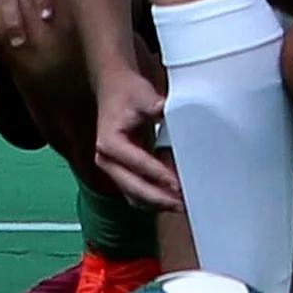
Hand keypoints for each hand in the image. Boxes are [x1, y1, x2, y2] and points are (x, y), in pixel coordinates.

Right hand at [90, 59, 182, 209]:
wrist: (115, 88)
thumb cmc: (128, 92)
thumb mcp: (143, 96)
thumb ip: (158, 108)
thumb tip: (180, 116)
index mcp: (109, 144)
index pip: (138, 164)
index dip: (160, 176)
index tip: (178, 184)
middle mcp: (107, 161)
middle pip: (135, 189)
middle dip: (161, 199)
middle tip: (185, 203)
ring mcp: (114, 170)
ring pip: (137, 197)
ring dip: (160, 203)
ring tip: (185, 205)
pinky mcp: (123, 173)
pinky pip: (140, 194)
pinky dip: (157, 198)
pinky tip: (176, 197)